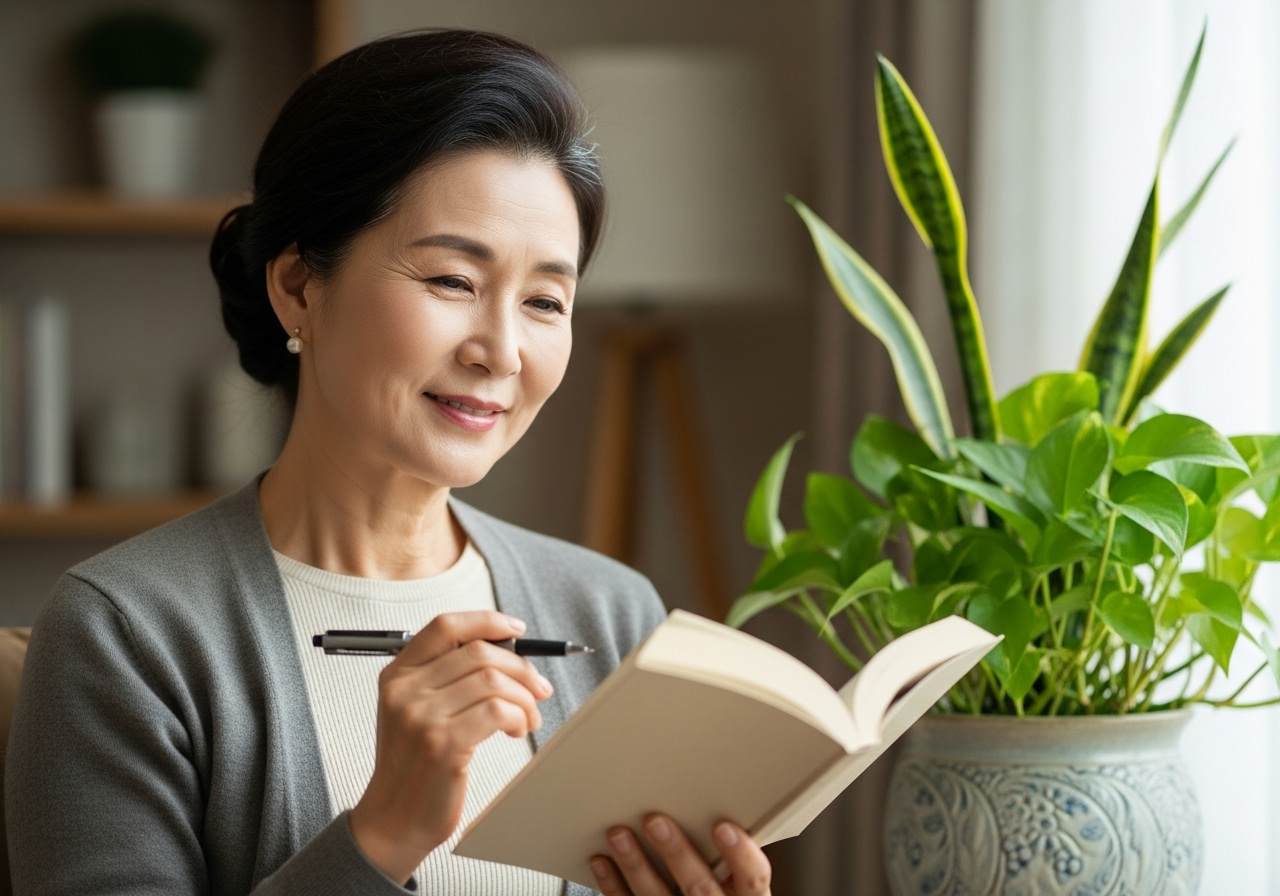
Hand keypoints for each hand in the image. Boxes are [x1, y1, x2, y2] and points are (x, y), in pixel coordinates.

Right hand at [348, 611, 553, 883]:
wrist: (395, 818)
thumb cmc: (416, 763)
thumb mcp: (416, 710)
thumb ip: (448, 677)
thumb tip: (510, 651)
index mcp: (397, 674)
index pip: (446, 626)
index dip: (487, 622)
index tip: (518, 630)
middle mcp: (405, 690)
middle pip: (479, 652)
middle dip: (521, 668)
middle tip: (539, 689)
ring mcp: (421, 717)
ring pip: (494, 681)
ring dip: (524, 698)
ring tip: (528, 718)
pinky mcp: (443, 744)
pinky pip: (498, 710)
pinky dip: (518, 716)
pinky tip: (516, 730)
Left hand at [592, 814, 770, 895]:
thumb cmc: (719, 894)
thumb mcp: (739, 881)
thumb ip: (733, 854)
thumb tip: (720, 799)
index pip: (753, 880)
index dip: (741, 855)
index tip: (723, 827)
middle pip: (699, 887)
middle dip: (676, 853)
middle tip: (655, 821)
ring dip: (636, 865)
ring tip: (619, 835)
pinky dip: (612, 885)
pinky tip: (603, 862)